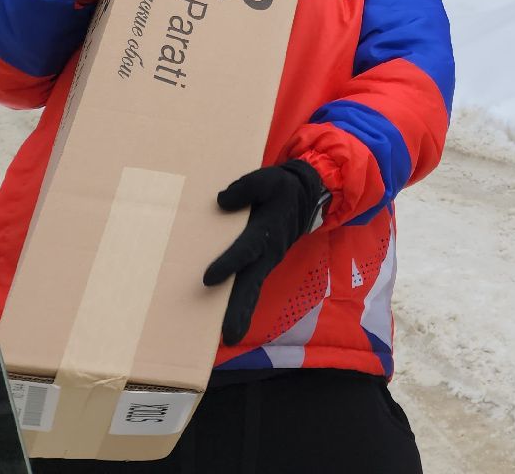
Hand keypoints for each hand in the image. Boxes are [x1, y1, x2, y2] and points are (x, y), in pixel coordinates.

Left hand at [203, 159, 329, 345]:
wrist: (306, 196)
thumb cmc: (282, 187)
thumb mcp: (265, 178)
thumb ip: (243, 189)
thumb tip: (221, 201)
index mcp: (266, 230)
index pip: (246, 249)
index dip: (228, 263)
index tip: (208, 279)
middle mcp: (268, 251)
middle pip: (251, 283)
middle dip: (239, 309)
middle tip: (229, 335)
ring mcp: (266, 260)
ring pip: (252, 289)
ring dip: (241, 312)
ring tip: (229, 336)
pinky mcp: (262, 263)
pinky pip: (251, 285)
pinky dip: (241, 304)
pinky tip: (228, 321)